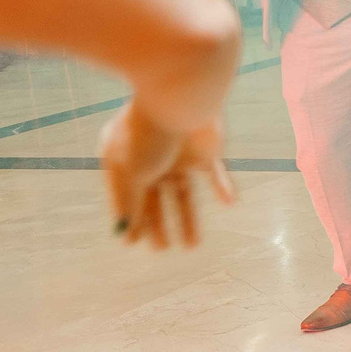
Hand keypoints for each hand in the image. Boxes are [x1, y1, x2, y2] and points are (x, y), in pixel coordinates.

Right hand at [98, 102, 236, 248]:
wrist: (180, 102)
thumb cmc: (147, 135)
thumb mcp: (131, 175)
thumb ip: (129, 205)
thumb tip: (122, 235)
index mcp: (126, 159)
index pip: (127, 195)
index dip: (132, 218)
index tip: (134, 242)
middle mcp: (152, 157)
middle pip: (155, 197)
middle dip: (158, 224)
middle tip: (162, 248)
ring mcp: (179, 153)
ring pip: (183, 193)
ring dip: (188, 219)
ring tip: (192, 245)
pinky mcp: (206, 150)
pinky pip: (215, 174)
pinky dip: (222, 188)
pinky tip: (229, 203)